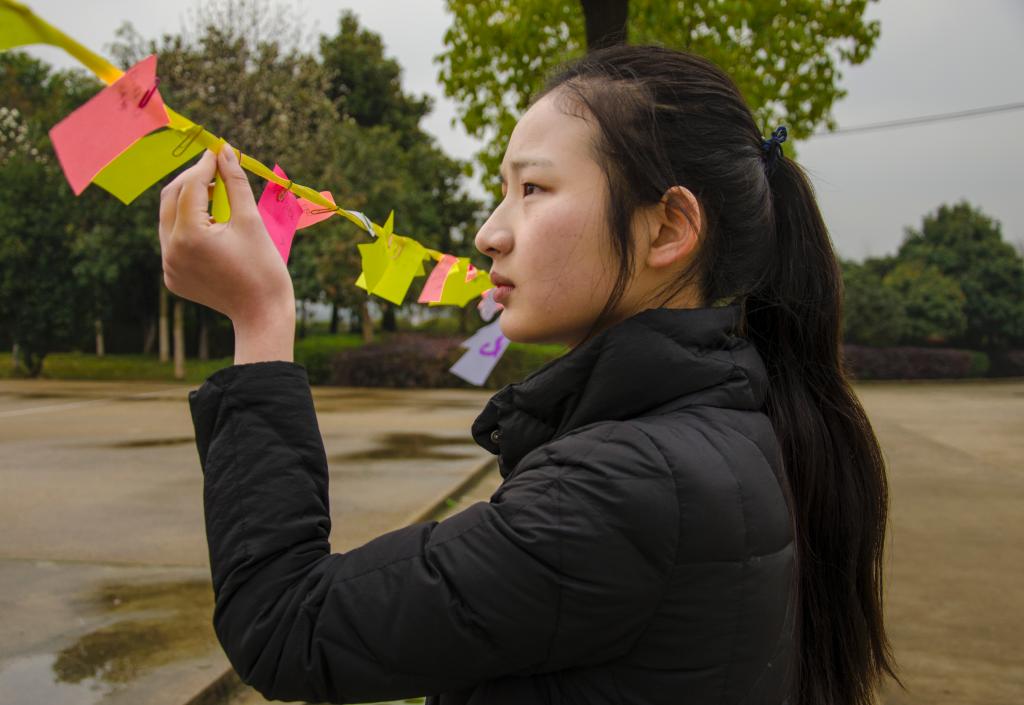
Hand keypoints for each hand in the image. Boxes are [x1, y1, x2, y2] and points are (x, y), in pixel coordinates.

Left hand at [159, 146, 295, 363]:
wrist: (262, 314)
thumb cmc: (264, 268)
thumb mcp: (251, 221)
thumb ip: (234, 182)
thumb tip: (225, 151)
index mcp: (190, 236)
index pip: (191, 186)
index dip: (205, 165)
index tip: (219, 152)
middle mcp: (171, 251)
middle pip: (171, 199)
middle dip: (192, 180)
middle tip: (215, 170)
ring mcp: (169, 266)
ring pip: (169, 219)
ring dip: (188, 202)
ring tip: (216, 196)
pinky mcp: (172, 277)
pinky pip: (173, 241)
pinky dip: (188, 227)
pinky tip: (212, 226)